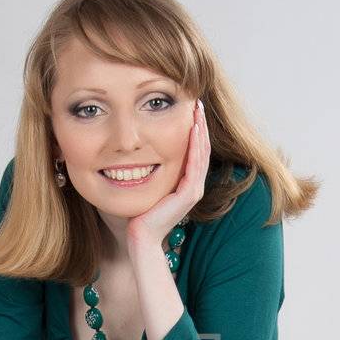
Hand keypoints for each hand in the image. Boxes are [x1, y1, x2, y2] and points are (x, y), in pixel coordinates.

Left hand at [127, 98, 210, 253]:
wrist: (140, 237)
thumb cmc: (139, 214)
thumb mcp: (147, 186)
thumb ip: (150, 171)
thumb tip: (138, 153)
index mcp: (186, 183)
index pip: (194, 151)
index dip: (194, 129)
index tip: (190, 109)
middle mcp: (193, 186)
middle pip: (201, 148)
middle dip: (199, 124)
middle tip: (197, 102)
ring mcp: (193, 190)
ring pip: (201, 153)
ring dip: (200, 130)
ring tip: (197, 110)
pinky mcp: (189, 193)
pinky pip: (195, 164)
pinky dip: (195, 145)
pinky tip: (193, 129)